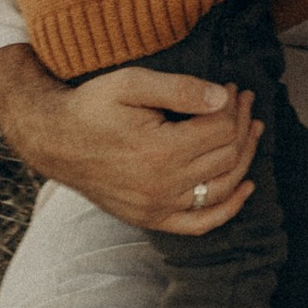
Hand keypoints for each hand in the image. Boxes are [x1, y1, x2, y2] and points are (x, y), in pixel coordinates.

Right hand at [0, 45, 263, 235]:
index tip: (232, 87)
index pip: (221, 129)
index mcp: (159, 151)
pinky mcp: (150, 219)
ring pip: (221, 186)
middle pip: (226, 155)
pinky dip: (228, 208)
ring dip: (245, 157)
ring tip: (252, 129)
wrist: (54, 140)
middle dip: (242, 123)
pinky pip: (200, 223)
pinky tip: (246, 186)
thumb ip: (179, 89)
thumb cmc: (92, 106)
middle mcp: (161, 186)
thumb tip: (223, 97)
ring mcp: (156, 208)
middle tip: (244, 100)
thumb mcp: (131, 84)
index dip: (234, 105)